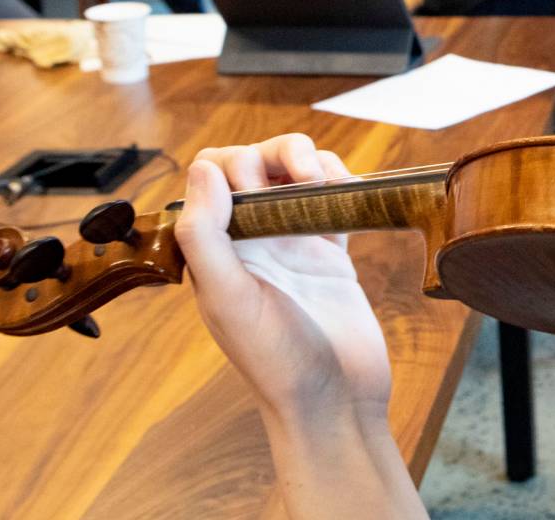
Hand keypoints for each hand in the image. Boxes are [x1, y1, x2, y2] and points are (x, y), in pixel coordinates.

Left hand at [176, 135, 394, 422]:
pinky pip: (334, 199)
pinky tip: (349, 193)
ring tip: (328, 184)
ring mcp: (294, 243)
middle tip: (304, 180)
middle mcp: (251, 240)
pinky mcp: (332, 251)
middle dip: (279, 155)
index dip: (232, 164)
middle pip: (257, 165)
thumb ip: (207, 235)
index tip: (256, 185)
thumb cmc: (277, 361)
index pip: (210, 178)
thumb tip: (204, 170)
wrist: (335, 399)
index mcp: (217, 249)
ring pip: (296, 175)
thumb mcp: (229, 300)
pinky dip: (343, 183)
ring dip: (312, 163)